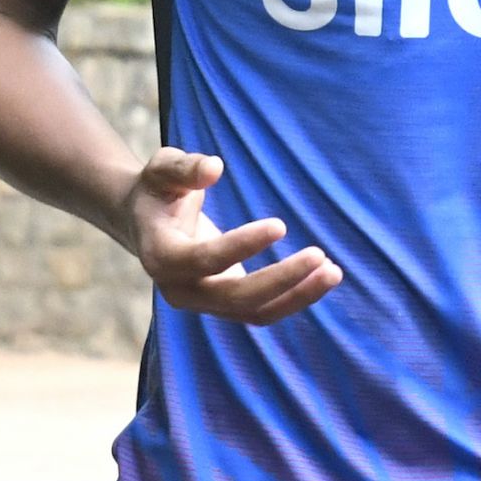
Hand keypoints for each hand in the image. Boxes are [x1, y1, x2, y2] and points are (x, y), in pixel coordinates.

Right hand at [121, 147, 341, 323]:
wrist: (146, 222)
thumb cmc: (158, 189)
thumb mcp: (162, 168)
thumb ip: (185, 168)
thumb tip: (215, 168)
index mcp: (160, 256)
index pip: (204, 260)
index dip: (242, 246)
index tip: (280, 225)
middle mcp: (180, 290)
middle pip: (234, 297)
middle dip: (280, 279)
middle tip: (320, 254)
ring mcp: (202, 303)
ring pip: (254, 313)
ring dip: (296, 295)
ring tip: (333, 271)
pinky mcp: (224, 305)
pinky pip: (262, 312)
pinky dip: (294, 298)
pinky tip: (323, 277)